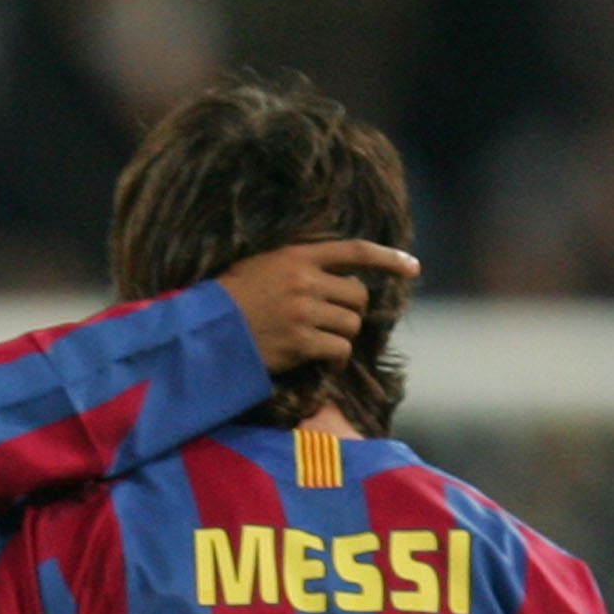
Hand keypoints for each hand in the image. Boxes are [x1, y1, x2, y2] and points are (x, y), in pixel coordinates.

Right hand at [219, 240, 419, 373]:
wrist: (201, 332)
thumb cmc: (224, 301)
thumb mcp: (258, 266)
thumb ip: (295, 263)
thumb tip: (331, 270)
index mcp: (296, 256)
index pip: (355, 251)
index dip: (388, 258)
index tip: (412, 268)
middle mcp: (304, 281)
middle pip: (357, 294)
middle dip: (353, 311)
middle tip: (338, 322)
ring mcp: (303, 312)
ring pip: (350, 324)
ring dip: (343, 337)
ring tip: (324, 344)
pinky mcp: (299, 342)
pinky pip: (338, 350)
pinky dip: (336, 358)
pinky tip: (324, 362)